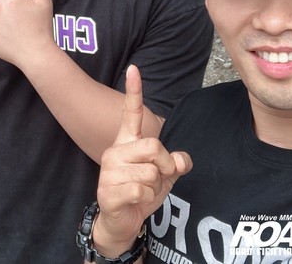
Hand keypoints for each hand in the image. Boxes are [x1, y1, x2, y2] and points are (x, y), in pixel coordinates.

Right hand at [92, 65, 190, 256]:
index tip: (134, 69)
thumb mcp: (164, 176)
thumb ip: (175, 163)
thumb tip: (182, 160)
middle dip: (166, 165)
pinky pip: (142, 190)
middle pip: (154, 146)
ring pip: (151, 172)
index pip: (131, 113)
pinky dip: (148, 199)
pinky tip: (136, 201)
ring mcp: (109, 171)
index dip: (134, 91)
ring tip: (144, 191)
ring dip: (156, 186)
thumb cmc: (140, 193)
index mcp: (127, 142)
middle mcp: (115, 151)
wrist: (120, 223)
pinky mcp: (108, 191)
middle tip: (160, 177)